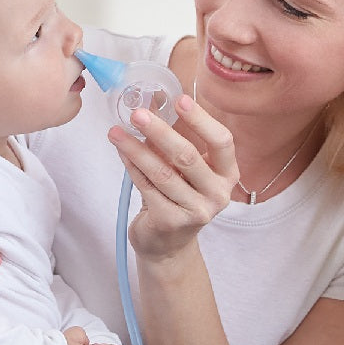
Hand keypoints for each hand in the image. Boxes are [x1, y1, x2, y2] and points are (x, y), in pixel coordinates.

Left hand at [107, 94, 237, 263]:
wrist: (168, 245)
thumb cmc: (179, 198)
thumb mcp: (186, 171)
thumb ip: (175, 143)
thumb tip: (151, 105)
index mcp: (227, 175)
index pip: (222, 142)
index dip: (202, 120)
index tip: (180, 99)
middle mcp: (218, 194)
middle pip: (188, 156)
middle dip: (160, 132)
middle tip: (137, 114)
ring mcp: (196, 211)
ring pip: (162, 173)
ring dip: (136, 149)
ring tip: (116, 132)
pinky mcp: (171, 222)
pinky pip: (147, 187)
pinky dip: (132, 167)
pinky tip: (122, 152)